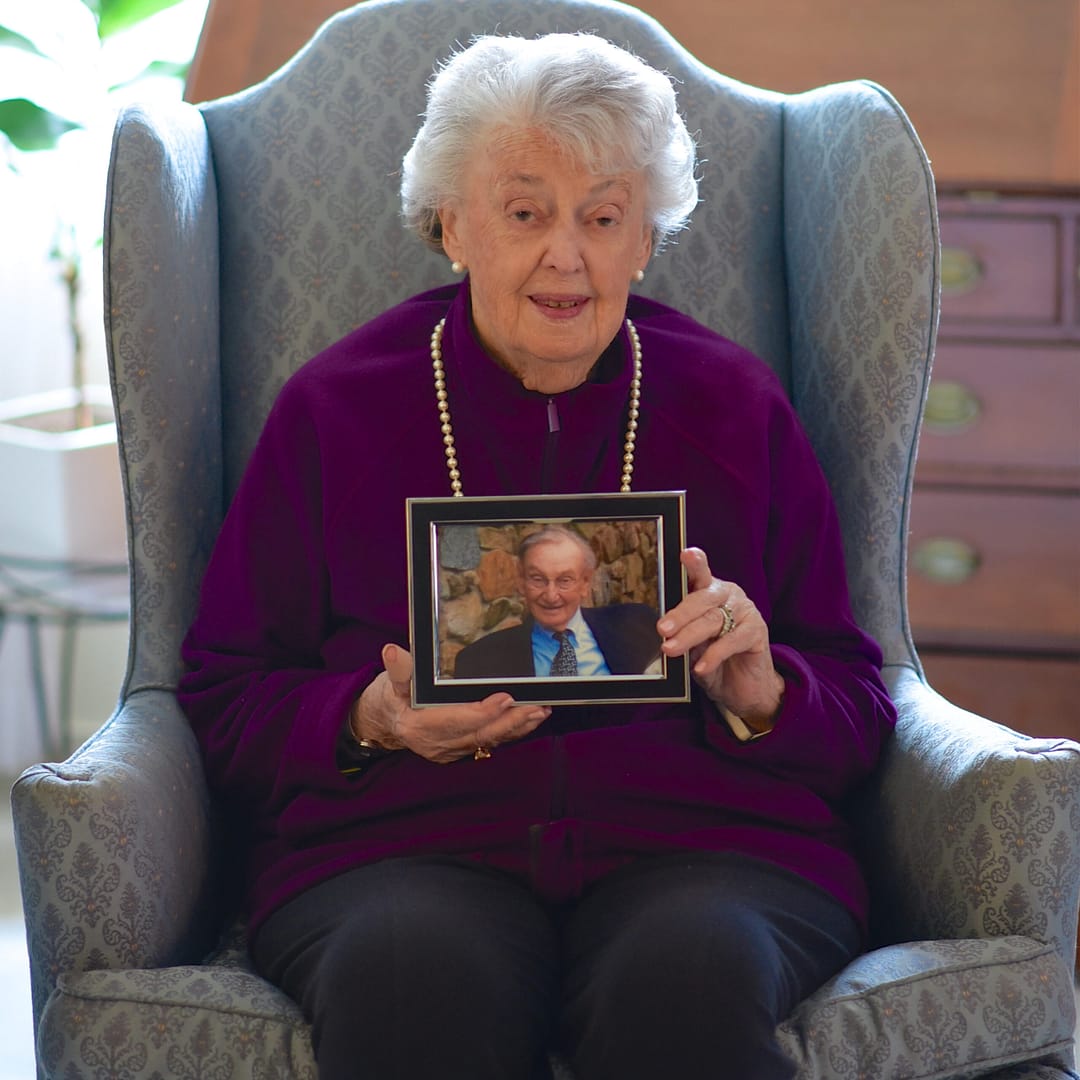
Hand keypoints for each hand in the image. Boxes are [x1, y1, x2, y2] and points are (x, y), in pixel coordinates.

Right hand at [352, 644, 551, 763]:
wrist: (387, 721)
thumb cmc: (392, 697)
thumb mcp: (392, 681)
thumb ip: (399, 668)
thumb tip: (392, 651)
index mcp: (419, 726)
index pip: (456, 721)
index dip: (482, 712)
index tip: (504, 697)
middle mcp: (437, 743)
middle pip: (479, 734)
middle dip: (510, 721)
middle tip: (535, 707)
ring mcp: (451, 749)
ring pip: (488, 740)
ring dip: (517, 727)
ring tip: (540, 711)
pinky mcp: (461, 748)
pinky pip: (489, 741)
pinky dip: (511, 731)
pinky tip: (530, 719)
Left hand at [658, 548, 783, 730]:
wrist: (741, 686)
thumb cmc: (711, 658)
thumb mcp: (691, 643)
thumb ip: (681, 631)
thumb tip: (662, 631)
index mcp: (709, 591)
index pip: (699, 574)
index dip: (695, 564)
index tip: (685, 554)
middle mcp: (728, 595)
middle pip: (703, 598)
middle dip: (680, 614)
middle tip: (662, 629)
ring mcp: (745, 611)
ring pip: (714, 619)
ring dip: (689, 635)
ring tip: (670, 649)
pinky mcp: (758, 632)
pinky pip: (733, 641)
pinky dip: (714, 655)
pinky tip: (700, 667)